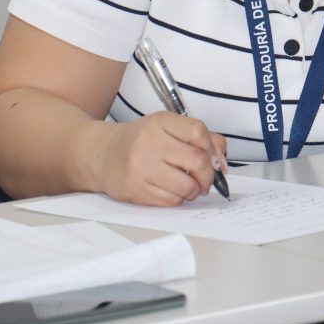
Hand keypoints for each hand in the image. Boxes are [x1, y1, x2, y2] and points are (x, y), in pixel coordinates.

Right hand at [96, 112, 227, 206]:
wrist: (102, 154)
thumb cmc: (141, 141)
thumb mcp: (166, 128)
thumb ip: (198, 138)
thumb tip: (221, 161)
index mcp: (160, 122)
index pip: (198, 131)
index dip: (212, 147)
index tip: (213, 157)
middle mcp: (149, 142)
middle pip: (197, 161)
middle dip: (208, 175)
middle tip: (206, 179)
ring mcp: (141, 167)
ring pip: (187, 186)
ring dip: (194, 190)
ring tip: (189, 186)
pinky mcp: (136, 190)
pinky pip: (171, 201)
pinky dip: (178, 199)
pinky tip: (171, 190)